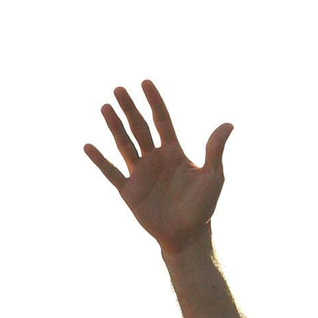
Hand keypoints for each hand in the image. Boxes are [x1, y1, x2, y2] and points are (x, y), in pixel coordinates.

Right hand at [84, 80, 232, 254]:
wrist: (188, 235)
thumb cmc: (203, 206)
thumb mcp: (213, 176)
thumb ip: (215, 150)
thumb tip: (229, 124)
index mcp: (174, 153)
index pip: (162, 121)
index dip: (155, 102)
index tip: (146, 83)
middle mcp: (155, 159)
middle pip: (140, 128)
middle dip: (130, 109)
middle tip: (119, 89)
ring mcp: (140, 173)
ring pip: (124, 144)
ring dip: (115, 127)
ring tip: (105, 107)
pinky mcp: (129, 191)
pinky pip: (111, 172)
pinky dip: (100, 160)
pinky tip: (89, 146)